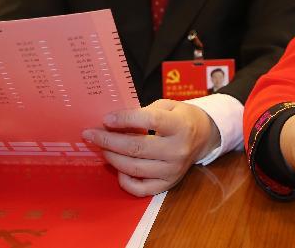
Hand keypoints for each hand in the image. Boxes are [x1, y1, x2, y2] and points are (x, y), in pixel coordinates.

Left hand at [82, 99, 218, 195]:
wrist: (203, 136)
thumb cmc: (181, 118)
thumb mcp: (168, 105)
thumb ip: (144, 111)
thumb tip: (113, 122)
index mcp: (181, 125)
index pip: (150, 121)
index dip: (125, 119)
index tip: (106, 118)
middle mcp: (178, 150)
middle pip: (137, 147)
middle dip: (109, 141)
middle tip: (91, 134)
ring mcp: (173, 170)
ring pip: (134, 168)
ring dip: (112, 157)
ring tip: (101, 147)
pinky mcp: (168, 184)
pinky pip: (140, 188)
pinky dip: (124, 180)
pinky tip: (118, 167)